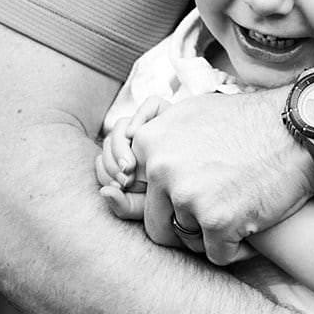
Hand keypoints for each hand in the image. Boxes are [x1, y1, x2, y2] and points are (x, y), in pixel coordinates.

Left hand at [95, 97, 167, 221]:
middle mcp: (139, 143)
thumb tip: (103, 192)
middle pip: (111, 140)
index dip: (105, 172)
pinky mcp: (172, 114)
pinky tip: (135, 135)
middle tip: (125, 179)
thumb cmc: (177, 205)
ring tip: (130, 166)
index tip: (120, 186)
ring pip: (122, 125)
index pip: (104, 159)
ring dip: (120, 146)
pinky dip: (139, 116)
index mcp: (130, 162)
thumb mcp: (146, 210)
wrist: (209, 196)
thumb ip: (122, 205)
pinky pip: (151, 104)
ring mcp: (154, 127)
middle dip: (111, 161)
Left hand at [132, 89, 313, 264]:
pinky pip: (217, 255)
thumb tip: (131, 157)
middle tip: (214, 215)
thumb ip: (159, 138)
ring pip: (186, 241)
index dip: (163, 201)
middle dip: (184, 226)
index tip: (187, 200)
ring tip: (235, 220)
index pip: (135, 191)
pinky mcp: (217, 221)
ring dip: (210, 237)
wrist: (301, 127)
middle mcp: (162, 168)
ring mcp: (188, 196)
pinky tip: (252, 231)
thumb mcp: (192, 112)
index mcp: (150, 142)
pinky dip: (236, 250)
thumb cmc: (251, 120)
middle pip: (156, 223)